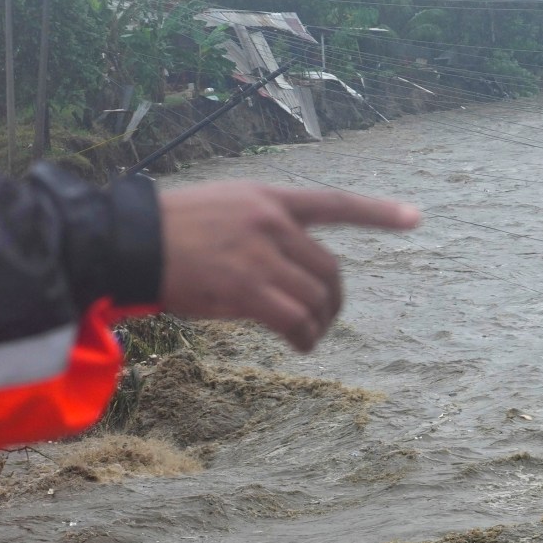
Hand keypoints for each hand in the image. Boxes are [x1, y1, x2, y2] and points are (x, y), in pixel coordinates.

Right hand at [157, 183, 419, 351]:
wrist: (127, 242)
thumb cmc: (166, 232)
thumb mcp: (222, 212)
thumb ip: (261, 236)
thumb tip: (287, 276)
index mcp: (268, 197)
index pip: (334, 203)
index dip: (378, 213)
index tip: (416, 218)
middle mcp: (271, 221)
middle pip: (329, 268)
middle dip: (334, 298)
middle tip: (326, 317)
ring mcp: (260, 253)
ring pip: (315, 297)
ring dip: (319, 323)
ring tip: (309, 336)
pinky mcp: (246, 287)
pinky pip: (294, 319)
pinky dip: (305, 336)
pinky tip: (301, 344)